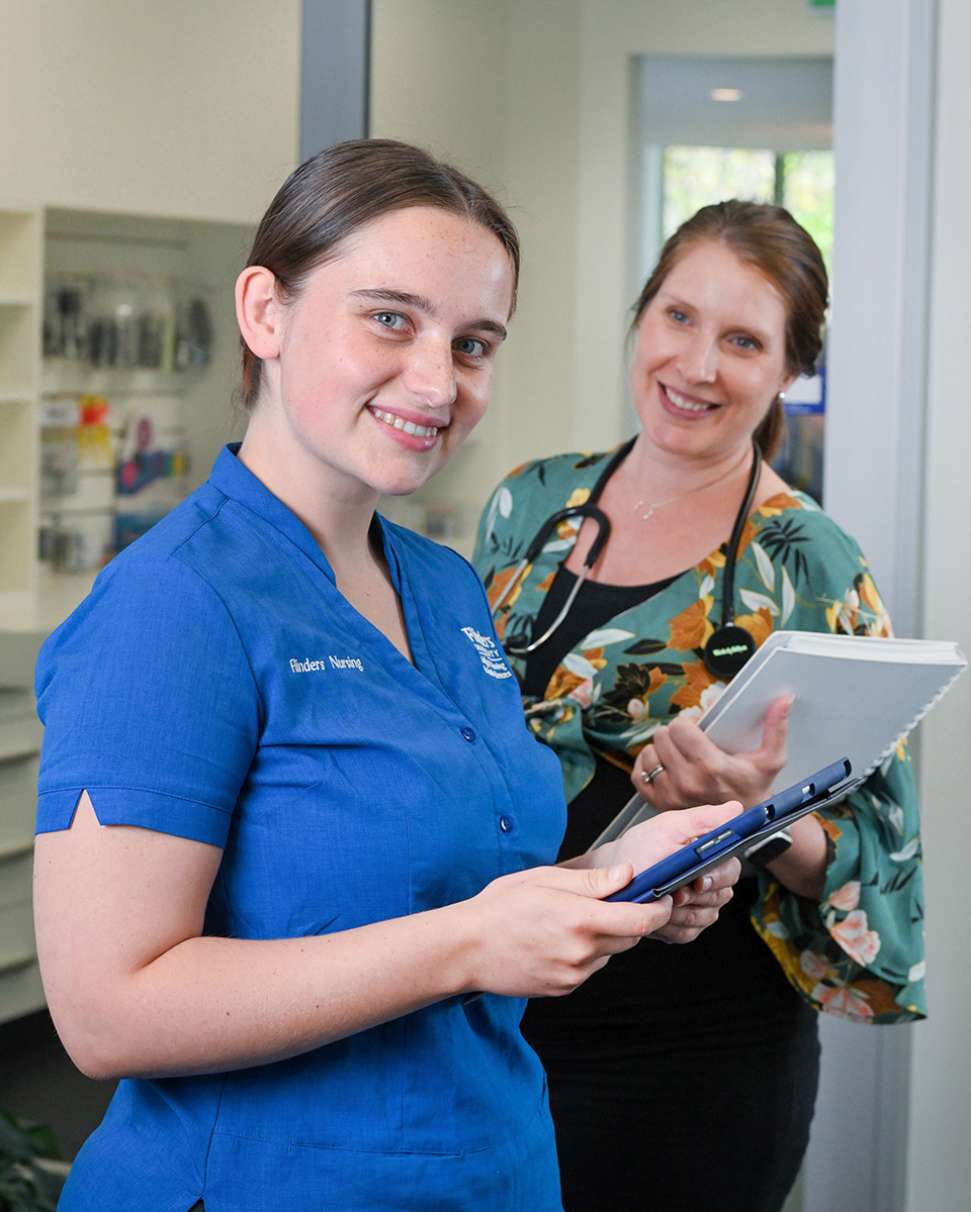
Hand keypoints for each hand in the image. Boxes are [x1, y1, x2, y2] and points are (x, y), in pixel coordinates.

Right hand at [461, 864, 672, 998]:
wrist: (467, 949)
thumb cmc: (501, 906)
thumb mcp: (545, 880)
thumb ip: (592, 881)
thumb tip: (629, 875)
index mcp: (580, 920)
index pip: (641, 920)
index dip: (659, 908)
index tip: (662, 897)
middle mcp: (582, 952)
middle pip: (631, 938)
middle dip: (632, 919)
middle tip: (614, 900)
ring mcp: (573, 975)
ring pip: (610, 953)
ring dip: (606, 936)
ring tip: (573, 919)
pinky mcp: (564, 988)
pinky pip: (590, 967)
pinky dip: (587, 952)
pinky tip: (559, 938)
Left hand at [603, 801, 742, 944]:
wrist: (613, 875)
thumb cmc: (640, 848)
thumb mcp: (668, 827)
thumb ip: (702, 819)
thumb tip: (735, 809)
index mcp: (711, 857)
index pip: (731, 870)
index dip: (717, 877)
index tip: (698, 879)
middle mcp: (711, 884)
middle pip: (721, 896)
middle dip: (696, 895)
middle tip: (674, 891)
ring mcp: (700, 908)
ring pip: (705, 917)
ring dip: (681, 910)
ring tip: (661, 899)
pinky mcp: (685, 929)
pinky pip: (687, 933)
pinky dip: (670, 925)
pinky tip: (657, 912)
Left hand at [632, 694, 791, 810]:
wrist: (744, 825)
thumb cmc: (755, 789)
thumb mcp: (771, 759)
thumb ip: (776, 728)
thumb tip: (784, 699)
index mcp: (711, 767)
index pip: (679, 728)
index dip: (687, 722)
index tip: (696, 727)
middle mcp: (687, 782)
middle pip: (662, 737)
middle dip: (674, 733)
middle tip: (687, 740)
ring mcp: (670, 795)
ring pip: (649, 754)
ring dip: (660, 749)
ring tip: (676, 752)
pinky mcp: (659, 804)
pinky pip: (638, 776)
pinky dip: (646, 766)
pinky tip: (660, 762)